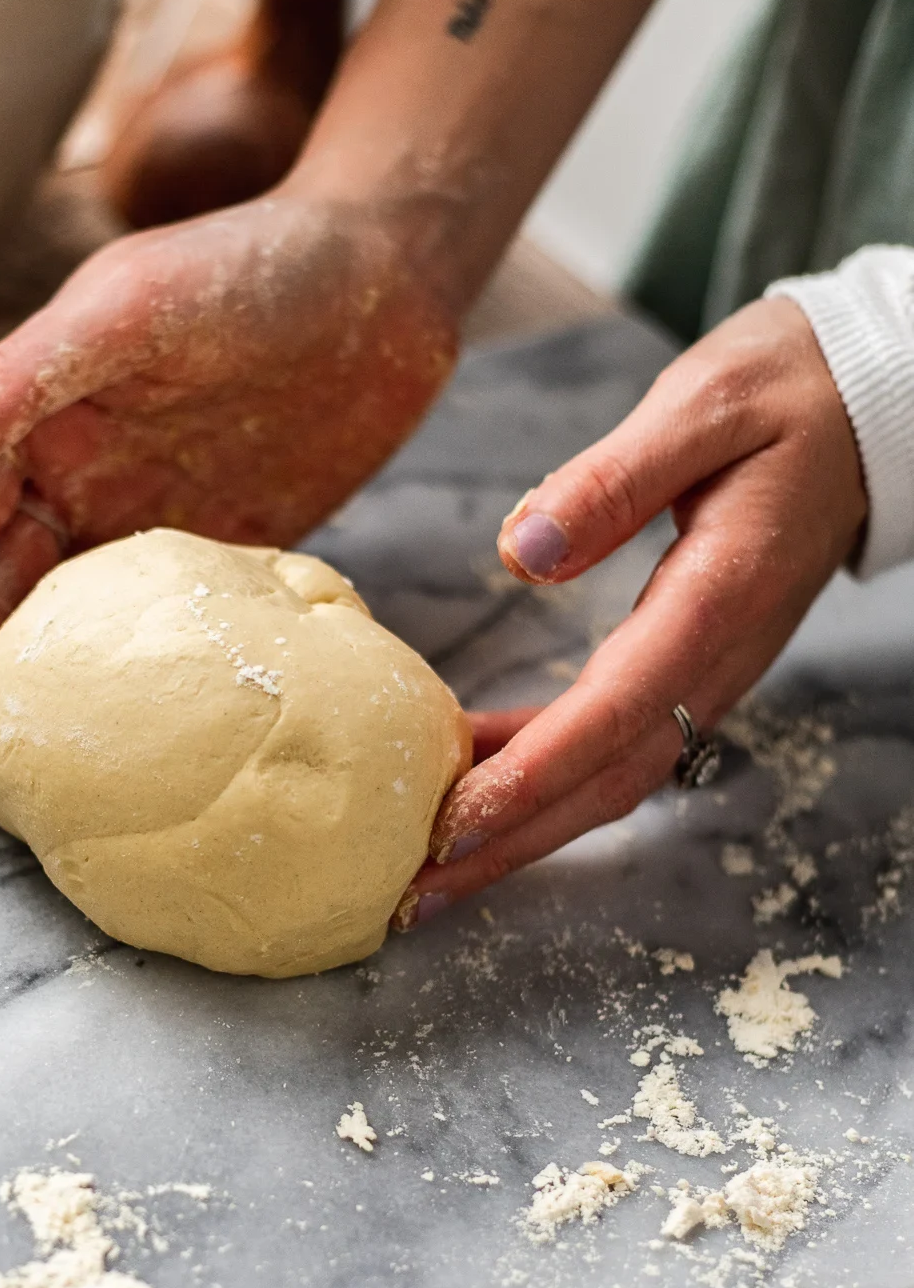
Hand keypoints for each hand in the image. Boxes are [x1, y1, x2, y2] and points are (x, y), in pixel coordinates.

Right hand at [0, 192, 456, 787]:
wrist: (389, 280)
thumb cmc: (255, 264)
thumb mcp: (134, 308)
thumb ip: (26, 378)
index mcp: (28, 419)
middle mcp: (67, 480)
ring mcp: (137, 528)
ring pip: (62, 634)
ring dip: (34, 708)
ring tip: (17, 788)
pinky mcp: (212, 563)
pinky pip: (155, 643)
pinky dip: (130, 700)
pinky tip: (130, 760)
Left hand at [394, 294, 867, 926]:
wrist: (869, 408)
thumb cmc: (785, 394)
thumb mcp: (701, 406)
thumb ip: (614, 479)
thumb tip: (524, 551)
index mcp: (719, 596)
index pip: (615, 712)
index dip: (534, 775)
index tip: (458, 821)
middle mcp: (719, 656)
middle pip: (610, 779)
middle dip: (513, 841)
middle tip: (419, 892)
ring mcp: (711, 671)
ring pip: (614, 776)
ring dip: (525, 828)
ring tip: (434, 868)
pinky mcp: (693, 665)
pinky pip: (617, 742)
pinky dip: (547, 776)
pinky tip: (478, 779)